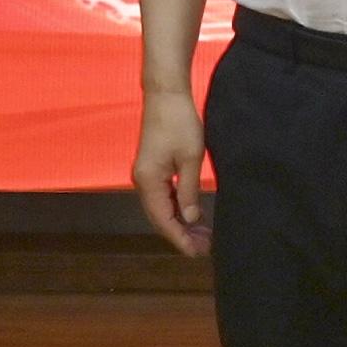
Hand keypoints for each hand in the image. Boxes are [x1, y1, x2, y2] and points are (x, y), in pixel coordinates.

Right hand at [130, 85, 211, 257]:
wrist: (166, 93)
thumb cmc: (180, 122)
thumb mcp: (191, 158)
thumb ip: (190, 191)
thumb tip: (190, 218)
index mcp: (148, 181)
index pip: (163, 220)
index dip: (180, 238)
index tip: (198, 252)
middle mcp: (142, 181)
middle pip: (160, 217)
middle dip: (181, 234)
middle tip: (205, 248)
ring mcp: (146, 174)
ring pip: (162, 207)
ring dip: (180, 222)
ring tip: (202, 235)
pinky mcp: (152, 167)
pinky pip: (163, 195)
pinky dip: (177, 207)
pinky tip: (192, 214)